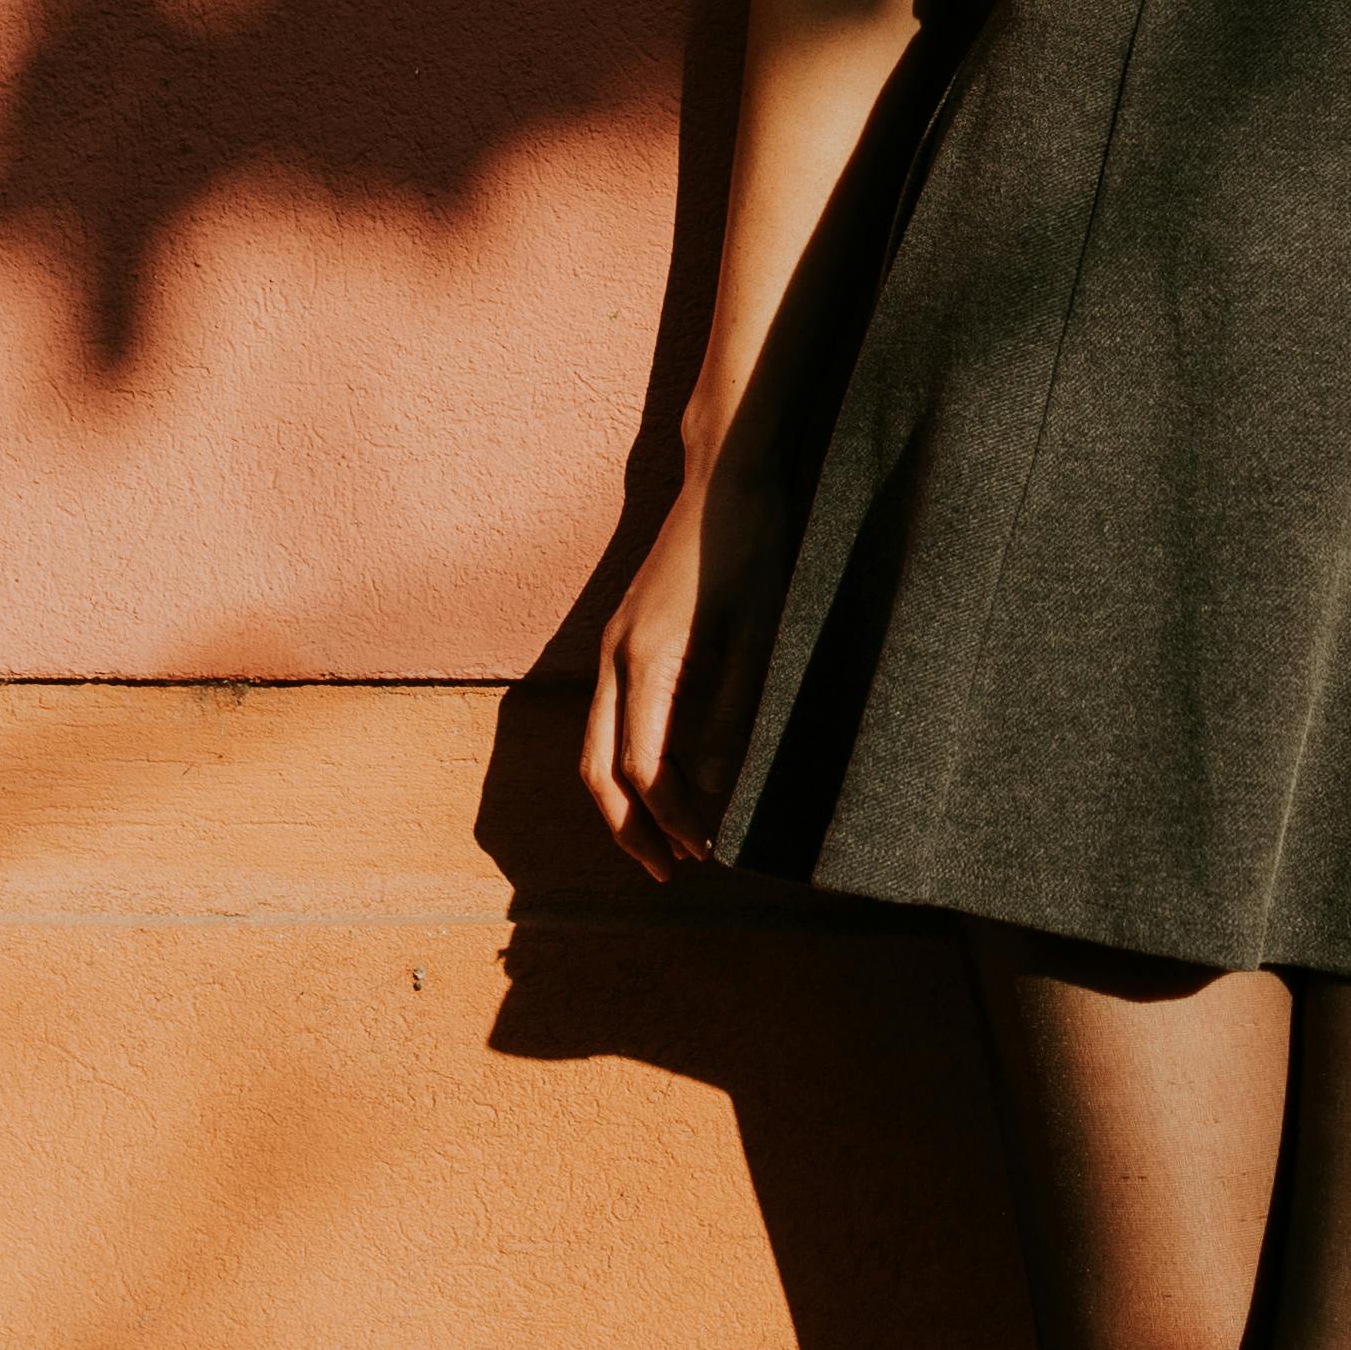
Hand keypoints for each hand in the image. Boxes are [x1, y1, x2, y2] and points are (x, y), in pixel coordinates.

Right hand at [582, 468, 758, 879]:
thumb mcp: (758, 633)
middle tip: (668, 873)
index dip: (673, 819)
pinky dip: (623, 761)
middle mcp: (613, 656)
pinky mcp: (623, 637)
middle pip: (597, 767)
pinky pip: (607, 718)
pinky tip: (662, 780)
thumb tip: (711, 792)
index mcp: (645, 659)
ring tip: (661, 842)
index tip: (708, 852)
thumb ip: (732, 714)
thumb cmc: (751, 548)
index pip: (644, 767)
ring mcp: (611, 645)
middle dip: (628, 828)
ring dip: (620, 800)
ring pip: (593, 745)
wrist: (725, 476)